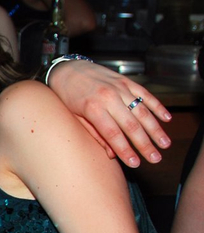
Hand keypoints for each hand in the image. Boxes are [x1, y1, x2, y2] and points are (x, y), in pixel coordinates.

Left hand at [47, 61, 170, 166]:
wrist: (67, 69)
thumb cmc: (68, 96)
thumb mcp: (76, 117)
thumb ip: (95, 134)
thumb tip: (112, 155)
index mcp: (93, 108)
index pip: (113, 134)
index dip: (125, 150)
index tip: (135, 163)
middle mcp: (108, 97)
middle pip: (131, 125)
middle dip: (145, 144)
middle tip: (155, 159)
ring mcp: (119, 88)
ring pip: (142, 111)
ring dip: (155, 129)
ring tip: (164, 144)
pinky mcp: (126, 81)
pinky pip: (145, 95)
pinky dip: (157, 106)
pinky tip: (166, 119)